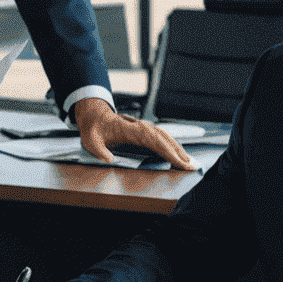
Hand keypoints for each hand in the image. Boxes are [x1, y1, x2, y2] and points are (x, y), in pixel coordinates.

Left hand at [72, 98, 194, 168]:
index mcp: (130, 129)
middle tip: (191, 166)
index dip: (167, 150)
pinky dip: (172, 146)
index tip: (178, 161)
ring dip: (178, 149)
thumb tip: (109, 160)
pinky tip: (178, 156)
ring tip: (189, 163)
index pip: (153, 140)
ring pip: (165, 137)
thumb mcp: (90, 140)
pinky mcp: (144, 132)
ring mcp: (143, 129)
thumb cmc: (93, 129)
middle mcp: (140, 127)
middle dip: (178, 152)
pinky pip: (161, 138)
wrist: (94, 116)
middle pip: (164, 139)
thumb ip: (99, 150)